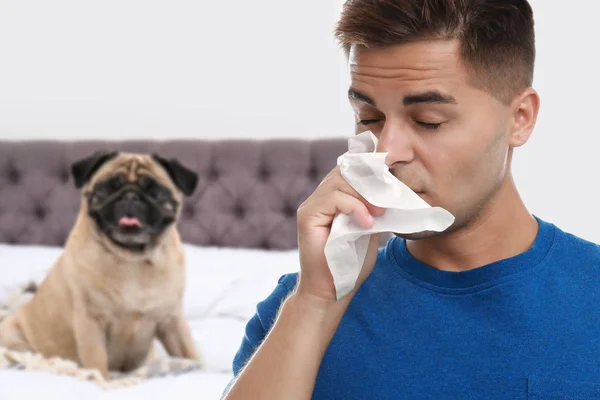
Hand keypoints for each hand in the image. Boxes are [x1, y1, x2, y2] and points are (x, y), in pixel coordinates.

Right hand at [296, 166, 384, 305]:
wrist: (331, 291)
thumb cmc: (349, 265)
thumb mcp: (368, 230)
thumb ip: (371, 209)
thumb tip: (388, 190)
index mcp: (332, 201)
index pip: (349, 172)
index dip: (369, 172)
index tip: (391, 182)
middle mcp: (319, 199)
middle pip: (344, 171)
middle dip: (370, 182)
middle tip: (389, 198)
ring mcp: (311, 206)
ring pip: (339, 181)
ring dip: (365, 195)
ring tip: (379, 213)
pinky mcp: (307, 215)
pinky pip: (333, 198)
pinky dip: (354, 207)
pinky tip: (366, 223)